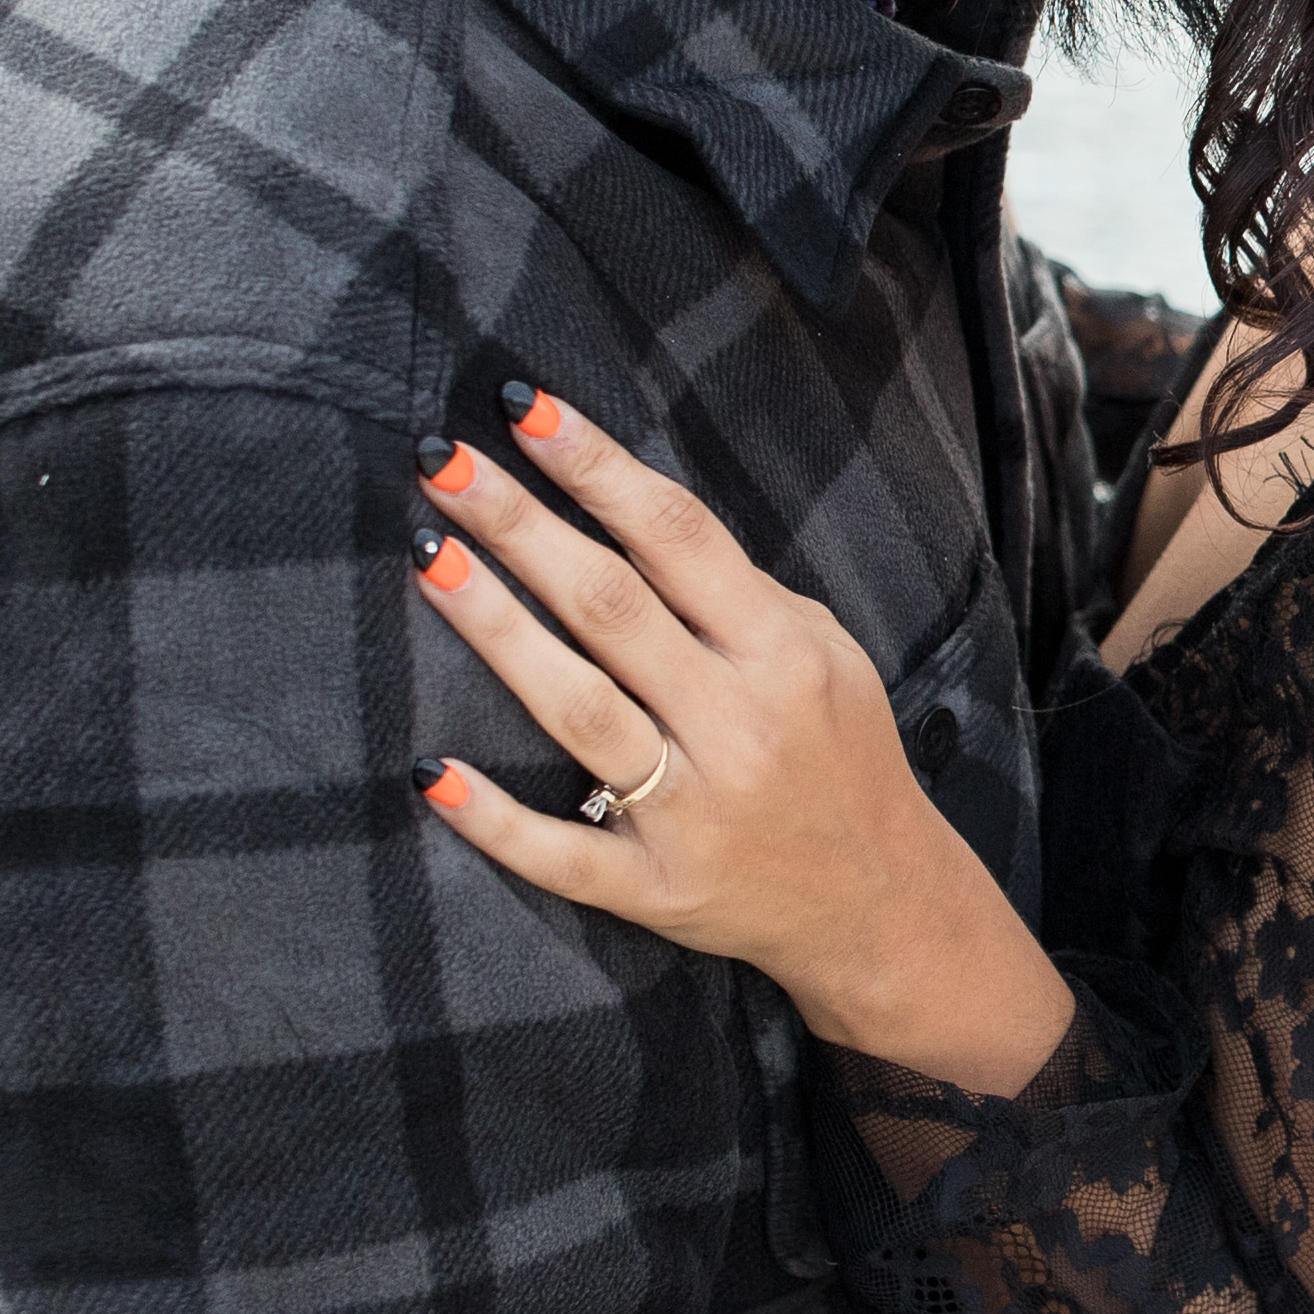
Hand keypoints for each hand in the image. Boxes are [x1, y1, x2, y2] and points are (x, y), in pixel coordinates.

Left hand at [405, 390, 1071, 1087]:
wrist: (883, 903)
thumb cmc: (840, 755)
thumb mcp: (826, 654)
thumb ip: (737, 592)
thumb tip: (627, 510)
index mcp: (784, 653)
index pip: (677, 536)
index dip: (595, 467)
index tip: (523, 409)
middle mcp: (739, 724)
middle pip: (611, 606)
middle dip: (520, 525)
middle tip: (443, 463)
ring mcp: (693, 812)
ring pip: (578, 710)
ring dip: (497, 630)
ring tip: (429, 556)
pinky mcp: (656, 888)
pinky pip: (562, 853)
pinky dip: (494, 817)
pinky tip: (430, 771)